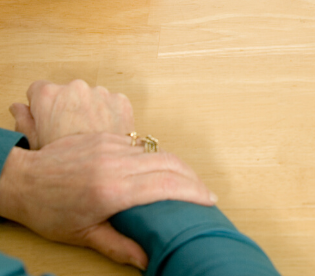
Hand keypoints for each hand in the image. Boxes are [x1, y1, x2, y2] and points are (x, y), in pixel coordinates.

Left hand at [0, 133, 215, 269]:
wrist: (22, 180)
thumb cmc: (49, 212)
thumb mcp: (84, 236)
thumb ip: (120, 246)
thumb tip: (150, 259)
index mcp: (112, 190)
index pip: (167, 185)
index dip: (193, 191)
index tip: (209, 200)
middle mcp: (115, 163)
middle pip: (170, 164)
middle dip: (193, 178)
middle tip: (204, 193)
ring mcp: (111, 146)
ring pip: (157, 152)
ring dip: (177, 166)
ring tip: (186, 183)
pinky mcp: (106, 136)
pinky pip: (140, 146)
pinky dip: (154, 158)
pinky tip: (157, 171)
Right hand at [10, 80, 133, 149]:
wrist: (103, 172)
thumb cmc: (64, 161)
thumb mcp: (34, 144)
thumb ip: (23, 121)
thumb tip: (18, 107)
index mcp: (48, 95)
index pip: (37, 89)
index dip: (39, 106)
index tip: (45, 119)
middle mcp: (75, 88)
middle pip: (66, 92)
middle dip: (65, 107)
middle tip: (68, 131)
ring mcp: (101, 93)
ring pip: (90, 97)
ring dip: (88, 110)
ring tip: (88, 134)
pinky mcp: (121, 100)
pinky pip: (111, 103)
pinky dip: (109, 114)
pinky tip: (104, 133)